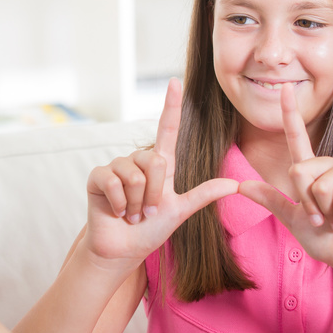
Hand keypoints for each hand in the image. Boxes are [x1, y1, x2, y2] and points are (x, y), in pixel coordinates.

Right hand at [82, 78, 238, 270]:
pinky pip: (113, 182)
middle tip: (147, 212)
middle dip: (155, 195)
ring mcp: (115, 167)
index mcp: (159, 165)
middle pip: (155, 162)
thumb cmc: (150, 231)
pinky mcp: (97, 177)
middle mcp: (137, 161)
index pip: (167, 130)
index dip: (171, 106)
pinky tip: (117, 212)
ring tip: (132, 214)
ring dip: (138, 203)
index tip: (175, 81)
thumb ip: (204, 196)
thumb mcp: (180, 212)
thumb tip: (235, 184)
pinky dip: (120, 203)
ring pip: (135, 176)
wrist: (122, 251)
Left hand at [237, 83, 332, 273]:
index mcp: (311, 171)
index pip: (297, 137)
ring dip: (322, 210)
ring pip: (320, 183)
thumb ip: (270, 199)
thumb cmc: (323, 238)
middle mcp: (330, 166)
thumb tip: (239, 186)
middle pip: (300, 170)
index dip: (290, 113)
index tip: (284, 89)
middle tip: (319, 218)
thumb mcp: (291, 218)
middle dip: (305, 201)